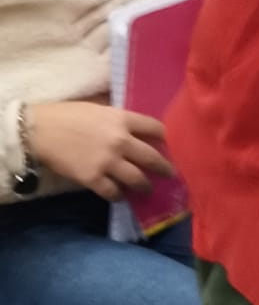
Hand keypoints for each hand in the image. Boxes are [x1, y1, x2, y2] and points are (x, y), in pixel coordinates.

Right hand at [26, 102, 174, 201]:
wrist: (41, 131)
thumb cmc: (68, 114)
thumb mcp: (100, 108)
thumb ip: (118, 118)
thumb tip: (131, 125)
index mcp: (123, 119)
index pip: (155, 128)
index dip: (164, 137)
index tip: (166, 144)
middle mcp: (120, 141)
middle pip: (151, 157)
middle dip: (163, 167)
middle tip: (170, 173)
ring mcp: (108, 161)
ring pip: (136, 178)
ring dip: (144, 185)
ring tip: (148, 188)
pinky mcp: (93, 178)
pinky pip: (113, 191)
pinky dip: (119, 195)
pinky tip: (120, 196)